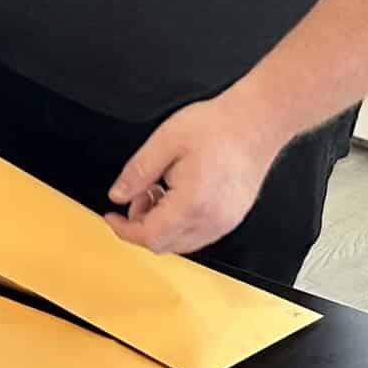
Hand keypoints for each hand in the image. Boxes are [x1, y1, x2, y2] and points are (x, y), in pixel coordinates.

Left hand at [104, 96, 284, 254]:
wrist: (256, 122)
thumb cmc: (217, 127)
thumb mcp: (165, 141)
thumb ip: (137, 172)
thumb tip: (117, 195)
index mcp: (192, 203)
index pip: (150, 236)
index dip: (124, 230)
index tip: (111, 217)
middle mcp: (212, 221)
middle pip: (164, 245)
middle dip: (141, 225)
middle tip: (139, 193)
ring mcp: (225, 223)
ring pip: (180, 243)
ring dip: (160, 225)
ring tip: (159, 190)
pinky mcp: (232, 219)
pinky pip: (197, 235)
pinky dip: (179, 224)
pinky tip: (177, 196)